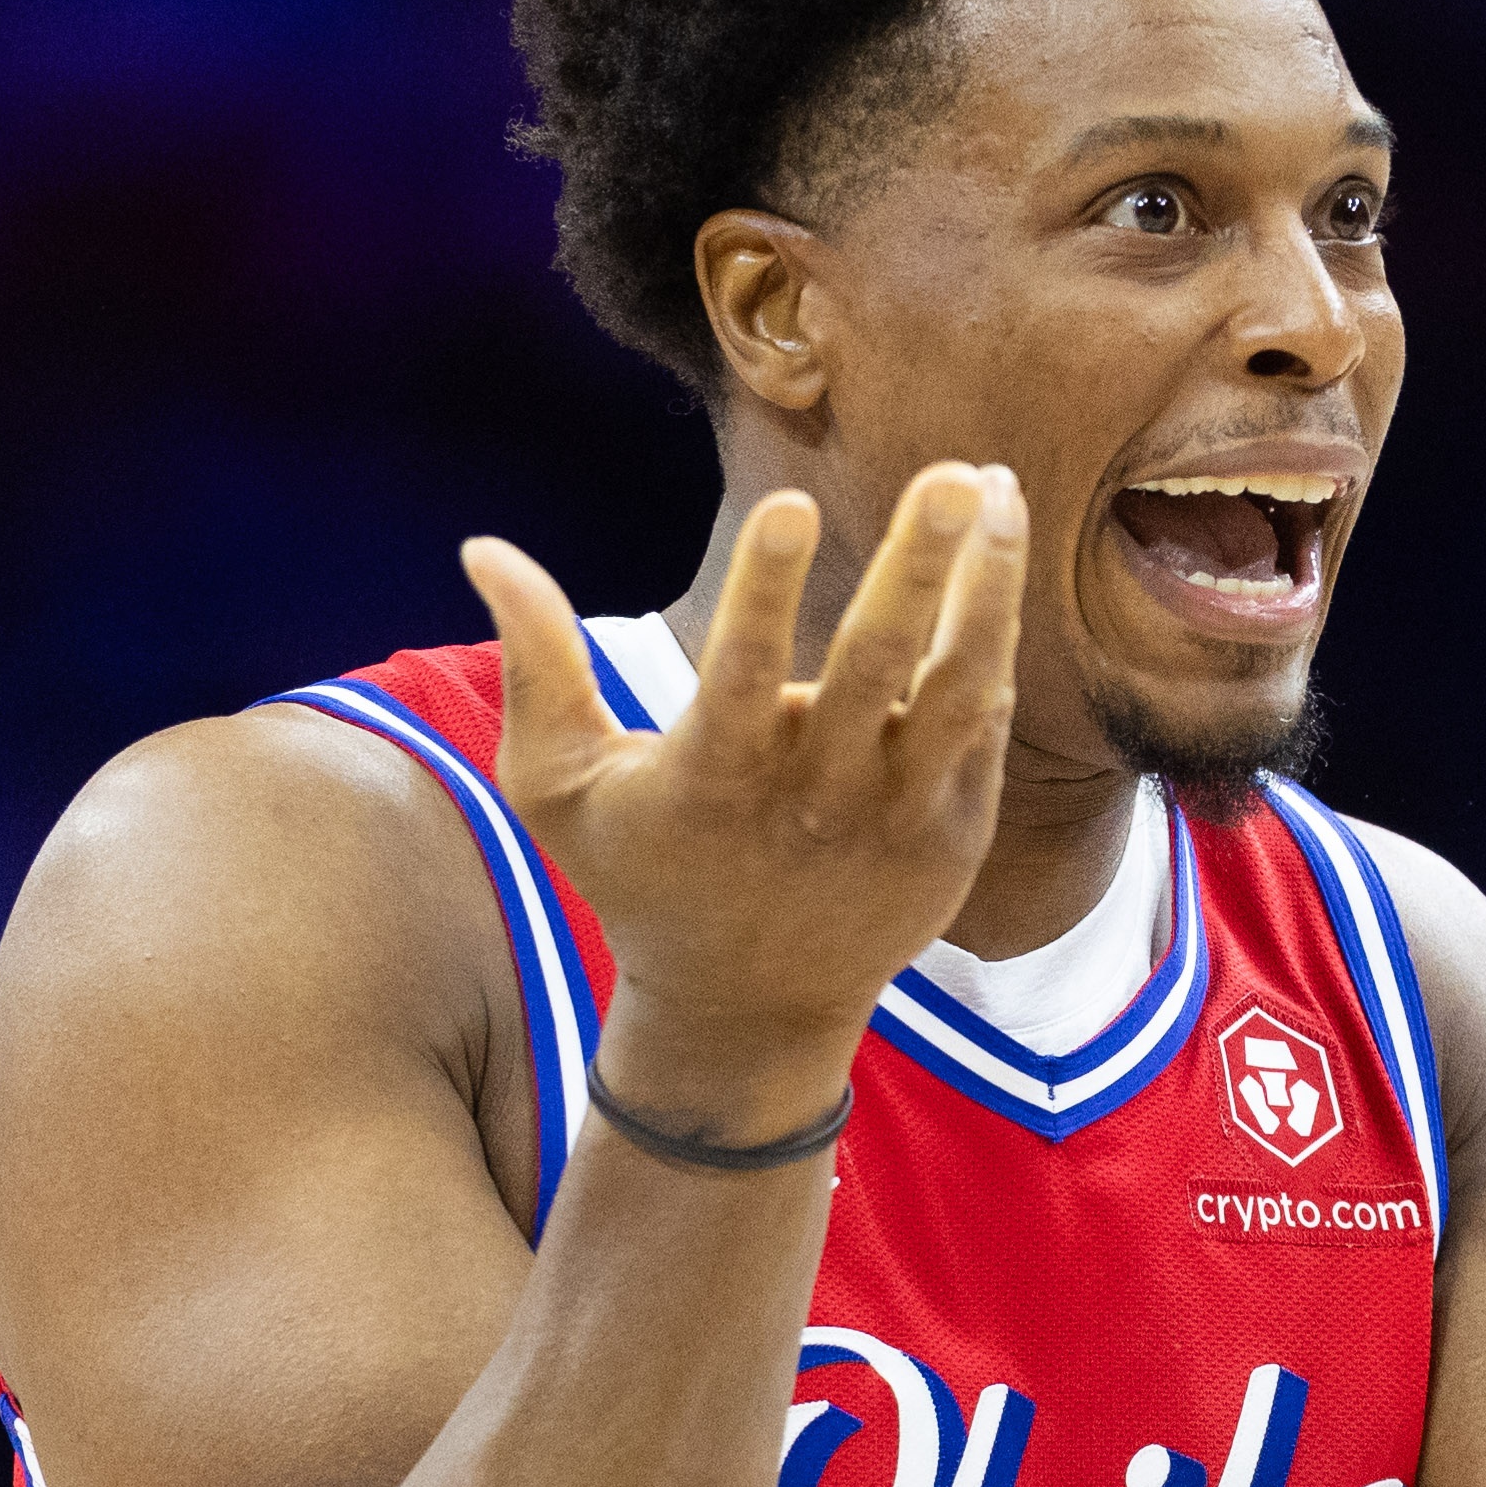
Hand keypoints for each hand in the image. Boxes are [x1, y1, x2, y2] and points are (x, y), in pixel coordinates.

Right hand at [461, 465, 1028, 1131]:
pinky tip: (994, 559)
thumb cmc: (639, 874)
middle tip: (957, 478)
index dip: (766, 591)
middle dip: (919, 568)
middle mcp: (815, 799)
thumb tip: (483, 548)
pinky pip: (983, 723)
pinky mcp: (953, 830)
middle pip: (878, 671)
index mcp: (713, 782)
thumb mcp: (558, 786)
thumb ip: (536, 665)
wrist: (748, 1007)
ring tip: (1003, 489)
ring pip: (959, 691)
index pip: (743, 675)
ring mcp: (896, 818)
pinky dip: (989, 642)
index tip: (791, 502)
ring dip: (986, 590)